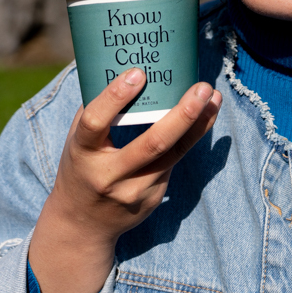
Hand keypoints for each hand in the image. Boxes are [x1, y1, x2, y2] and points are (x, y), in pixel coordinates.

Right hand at [29, 70, 221, 292]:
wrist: (82, 224)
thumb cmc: (81, 167)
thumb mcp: (77, 142)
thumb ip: (95, 111)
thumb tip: (122, 68)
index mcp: (83, 153)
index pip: (96, 122)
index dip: (115, 97)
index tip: (139, 73)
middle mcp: (110, 175)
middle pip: (152, 144)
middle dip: (182, 114)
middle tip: (202, 88)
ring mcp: (134, 190)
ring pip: (173, 154)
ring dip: (198, 124)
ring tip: (214, 99)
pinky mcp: (152, 198)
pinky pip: (175, 162)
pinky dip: (191, 138)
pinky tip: (205, 117)